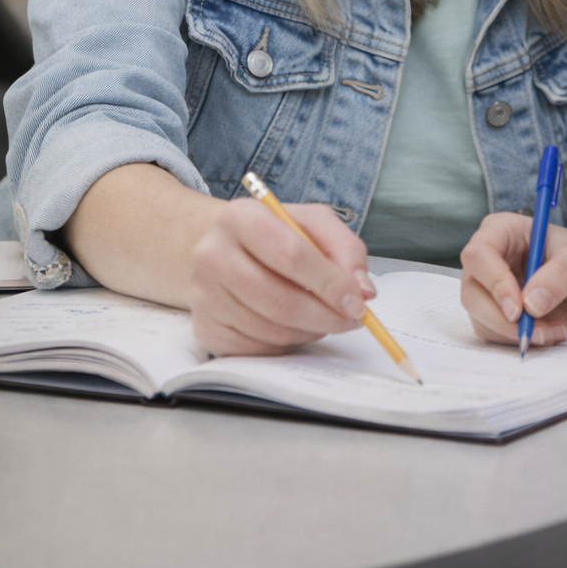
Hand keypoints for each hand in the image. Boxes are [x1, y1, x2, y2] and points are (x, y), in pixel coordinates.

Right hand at [189, 200, 376, 355]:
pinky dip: (286, 344)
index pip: (292, 255)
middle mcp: (213, 255)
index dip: (330, 283)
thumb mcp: (312, 223)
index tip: (358, 302)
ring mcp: (204, 295)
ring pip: (271, 330)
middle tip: (351, 320)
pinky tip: (296, 327)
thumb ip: (345, 249)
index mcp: (241, 218)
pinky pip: (256, 349)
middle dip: (325, 317)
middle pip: (280, 300)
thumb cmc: (274, 234)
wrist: (224, 247)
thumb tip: (363, 291)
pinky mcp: (205, 328)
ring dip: (309, 332)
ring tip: (324, 318)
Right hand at [461, 213, 566, 347]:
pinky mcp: (495, 314)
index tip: (518, 309)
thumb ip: (558, 275)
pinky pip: (496, 335)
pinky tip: (549, 332)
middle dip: (504, 320)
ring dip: (516, 333)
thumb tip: (531, 304)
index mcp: (501, 231)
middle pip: (472, 293)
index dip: (494, 282)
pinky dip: (522, 340)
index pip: (479, 254)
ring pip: (481, 319)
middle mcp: (488, 259)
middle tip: (538, 330)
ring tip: (555, 329)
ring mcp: (488, 289)